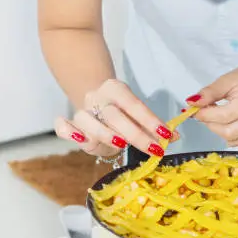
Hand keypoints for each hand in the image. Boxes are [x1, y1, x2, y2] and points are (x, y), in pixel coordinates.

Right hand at [55, 79, 175, 157]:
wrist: (95, 101)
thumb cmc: (121, 112)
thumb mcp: (136, 113)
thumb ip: (152, 125)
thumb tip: (174, 136)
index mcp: (116, 89)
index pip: (135, 104)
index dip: (151, 121)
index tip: (167, 135)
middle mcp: (97, 97)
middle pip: (113, 114)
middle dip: (135, 134)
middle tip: (153, 149)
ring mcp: (82, 110)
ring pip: (88, 120)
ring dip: (106, 134)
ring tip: (121, 145)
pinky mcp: (71, 124)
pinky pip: (63, 126)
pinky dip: (69, 132)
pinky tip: (81, 139)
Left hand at [187, 43, 237, 146]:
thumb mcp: (229, 78)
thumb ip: (210, 92)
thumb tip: (191, 104)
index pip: (225, 115)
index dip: (206, 116)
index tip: (196, 112)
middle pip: (231, 132)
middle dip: (213, 126)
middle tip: (208, 116)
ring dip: (223, 132)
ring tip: (222, 118)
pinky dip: (236, 136)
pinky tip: (237, 123)